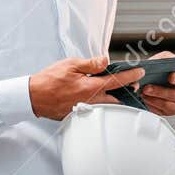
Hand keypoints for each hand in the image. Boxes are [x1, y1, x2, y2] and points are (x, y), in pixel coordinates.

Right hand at [27, 56, 142, 119]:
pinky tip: (102, 97)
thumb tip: (106, 61)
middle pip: (117, 97)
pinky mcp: (80, 113)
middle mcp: (92, 100)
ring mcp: (87, 108)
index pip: (117, 81)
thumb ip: (91, 64)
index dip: (131, 76)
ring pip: (108, 105)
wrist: (34, 97)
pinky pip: (97, 109)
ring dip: (117, 98)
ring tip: (121, 90)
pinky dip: (103, 103)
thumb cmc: (49, 80)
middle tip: (134, 84)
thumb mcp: (71, 65)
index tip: (140, 72)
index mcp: (91, 87)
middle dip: (127, 90)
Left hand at [140, 52, 174, 117]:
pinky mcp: (173, 110)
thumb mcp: (159, 60)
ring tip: (147, 89)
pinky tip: (147, 98)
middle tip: (170, 77)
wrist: (140, 86)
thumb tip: (170, 62)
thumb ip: (165, 59)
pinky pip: (167, 109)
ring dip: (160, 93)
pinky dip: (155, 103)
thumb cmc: (153, 72)